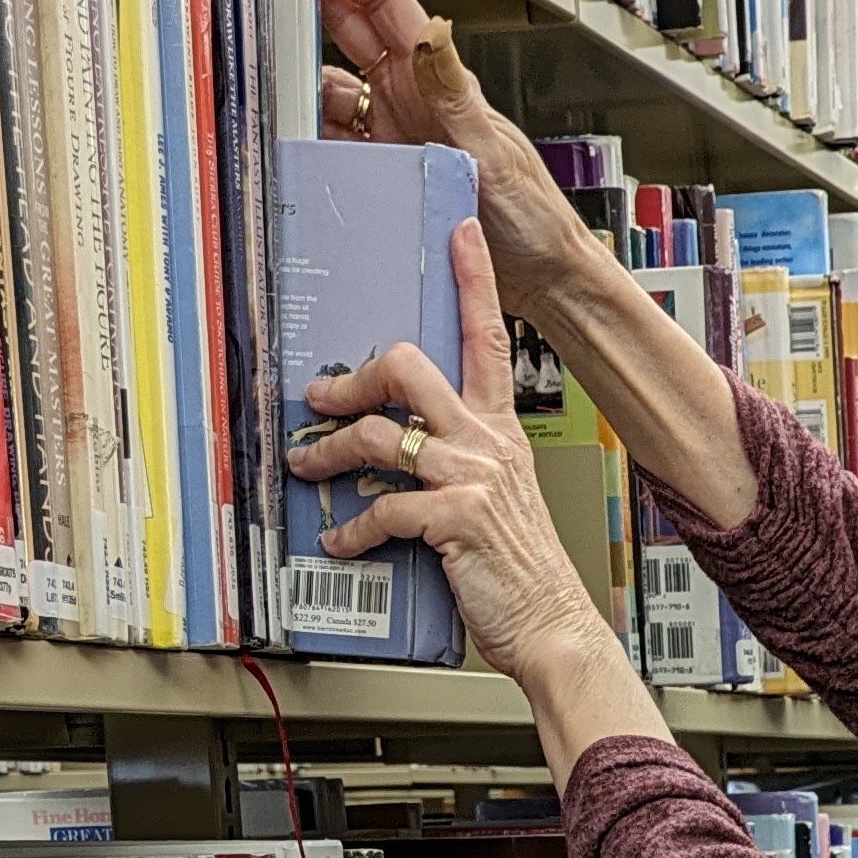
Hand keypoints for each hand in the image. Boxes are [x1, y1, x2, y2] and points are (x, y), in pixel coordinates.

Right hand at [276, 0, 605, 325]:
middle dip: (305, 8)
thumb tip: (431, 34)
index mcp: (436, 77)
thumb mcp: (491, 149)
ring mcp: (395, 132)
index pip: (382, 1)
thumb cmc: (533, 215)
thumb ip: (455, 94)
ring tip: (270, 87)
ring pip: (330, 89)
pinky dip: (310, 138)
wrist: (540, 275)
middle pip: (347, 31)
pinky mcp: (386, 170)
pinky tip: (294, 142)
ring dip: (300, 85)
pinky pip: (334, 142)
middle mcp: (412, 96)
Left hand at [288, 215, 620, 709]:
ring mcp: (472, 479)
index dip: (473, 280)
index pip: (488, 337)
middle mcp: (487, 443)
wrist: (550, 624)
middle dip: (353, 379)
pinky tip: (339, 541)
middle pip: (411, 366)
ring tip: (307, 470)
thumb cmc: (518, 568)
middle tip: (321, 399)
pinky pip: (383, 508)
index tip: (459, 232)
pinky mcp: (454, 520)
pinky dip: (351, 527)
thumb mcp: (495, 498)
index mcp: (499, 431)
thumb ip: (455, 463)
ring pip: (380, 434)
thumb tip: (398, 450)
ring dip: (330, 453)